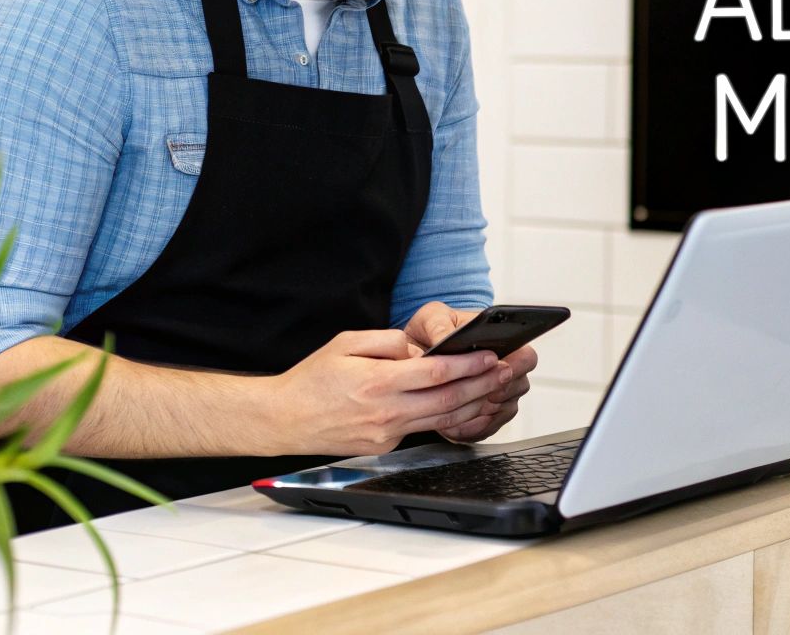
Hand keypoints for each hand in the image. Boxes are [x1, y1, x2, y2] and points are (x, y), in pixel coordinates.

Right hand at [265, 329, 505, 456]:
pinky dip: (447, 418)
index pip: (435, 374)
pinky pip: (422, 430)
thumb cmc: (313, 379)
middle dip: (482, 385)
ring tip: (495, 388)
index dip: (467, 365)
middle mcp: (386, 413)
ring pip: (442, 420)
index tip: (489, 355)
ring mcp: (386, 435)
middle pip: (448, 401)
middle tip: (505, 371)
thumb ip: (387, 342)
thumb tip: (419, 349)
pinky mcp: (385, 447)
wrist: (284, 419)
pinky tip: (464, 406)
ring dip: (473, 404)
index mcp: (377, 383)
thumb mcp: (346, 343)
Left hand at [403, 302, 538, 443]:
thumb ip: (439, 325)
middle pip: (518, 387)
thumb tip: (446, 339)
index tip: (495, 368)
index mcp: (504, 343)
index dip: (515, 365)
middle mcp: (507, 372)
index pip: (527, 357)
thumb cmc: (431, 331)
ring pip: (502, 411)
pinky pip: (486, 429)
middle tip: (469, 390)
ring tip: (452, 409)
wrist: (418, 352)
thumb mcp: (431, 318)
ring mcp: (499, 397)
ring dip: (479, 411)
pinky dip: (469, 428)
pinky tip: (448, 424)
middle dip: (494, 390)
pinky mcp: (485, 418)